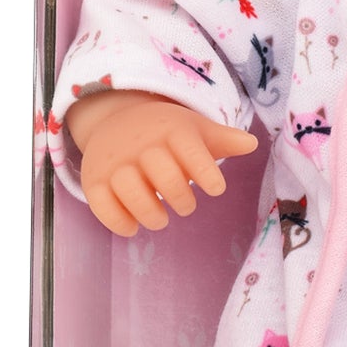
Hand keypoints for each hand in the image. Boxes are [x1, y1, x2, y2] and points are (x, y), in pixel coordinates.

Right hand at [66, 90, 256, 236]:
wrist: (116, 119)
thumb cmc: (166, 133)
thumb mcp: (194, 129)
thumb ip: (223, 139)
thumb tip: (252, 144)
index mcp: (171, 131)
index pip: (190, 150)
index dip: (205, 171)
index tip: (216, 189)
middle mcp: (142, 145)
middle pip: (162, 172)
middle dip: (180, 196)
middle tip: (186, 207)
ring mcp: (115, 163)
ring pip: (130, 189)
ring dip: (150, 212)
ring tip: (161, 220)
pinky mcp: (95, 179)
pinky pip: (100, 203)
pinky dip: (117, 221)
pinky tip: (133, 227)